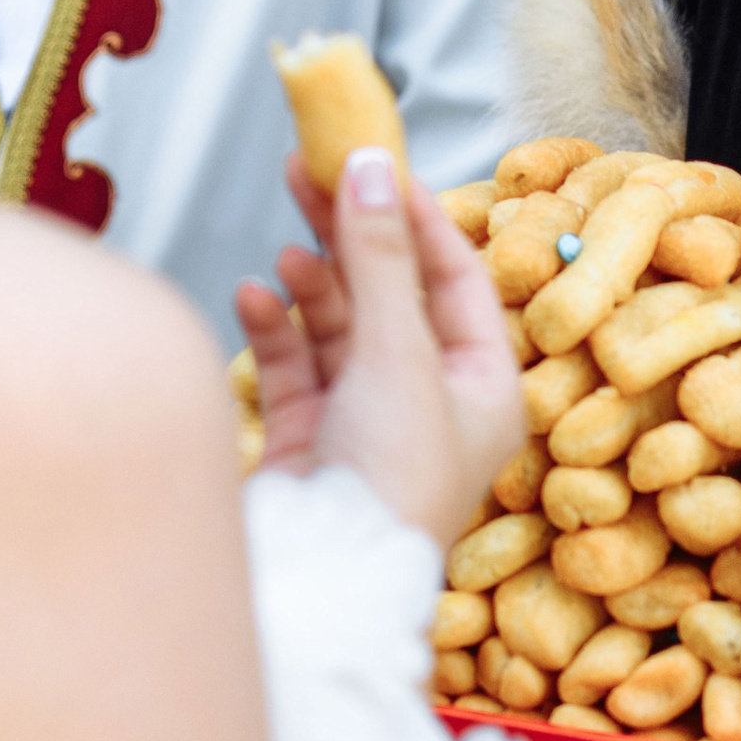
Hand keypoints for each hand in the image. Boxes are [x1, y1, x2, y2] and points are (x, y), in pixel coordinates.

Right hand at [236, 154, 523, 551]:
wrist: (323, 581)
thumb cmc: (390, 486)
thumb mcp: (399, 354)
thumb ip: (381, 257)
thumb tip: (373, 169)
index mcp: (484, 389)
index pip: (456, 279)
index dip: (416, 216)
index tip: (374, 159)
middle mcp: (429, 404)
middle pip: (391, 294)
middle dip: (352, 234)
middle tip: (309, 169)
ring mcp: (365, 421)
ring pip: (338, 326)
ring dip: (314, 283)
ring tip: (287, 247)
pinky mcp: (308, 440)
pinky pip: (294, 365)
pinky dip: (276, 329)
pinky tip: (256, 297)